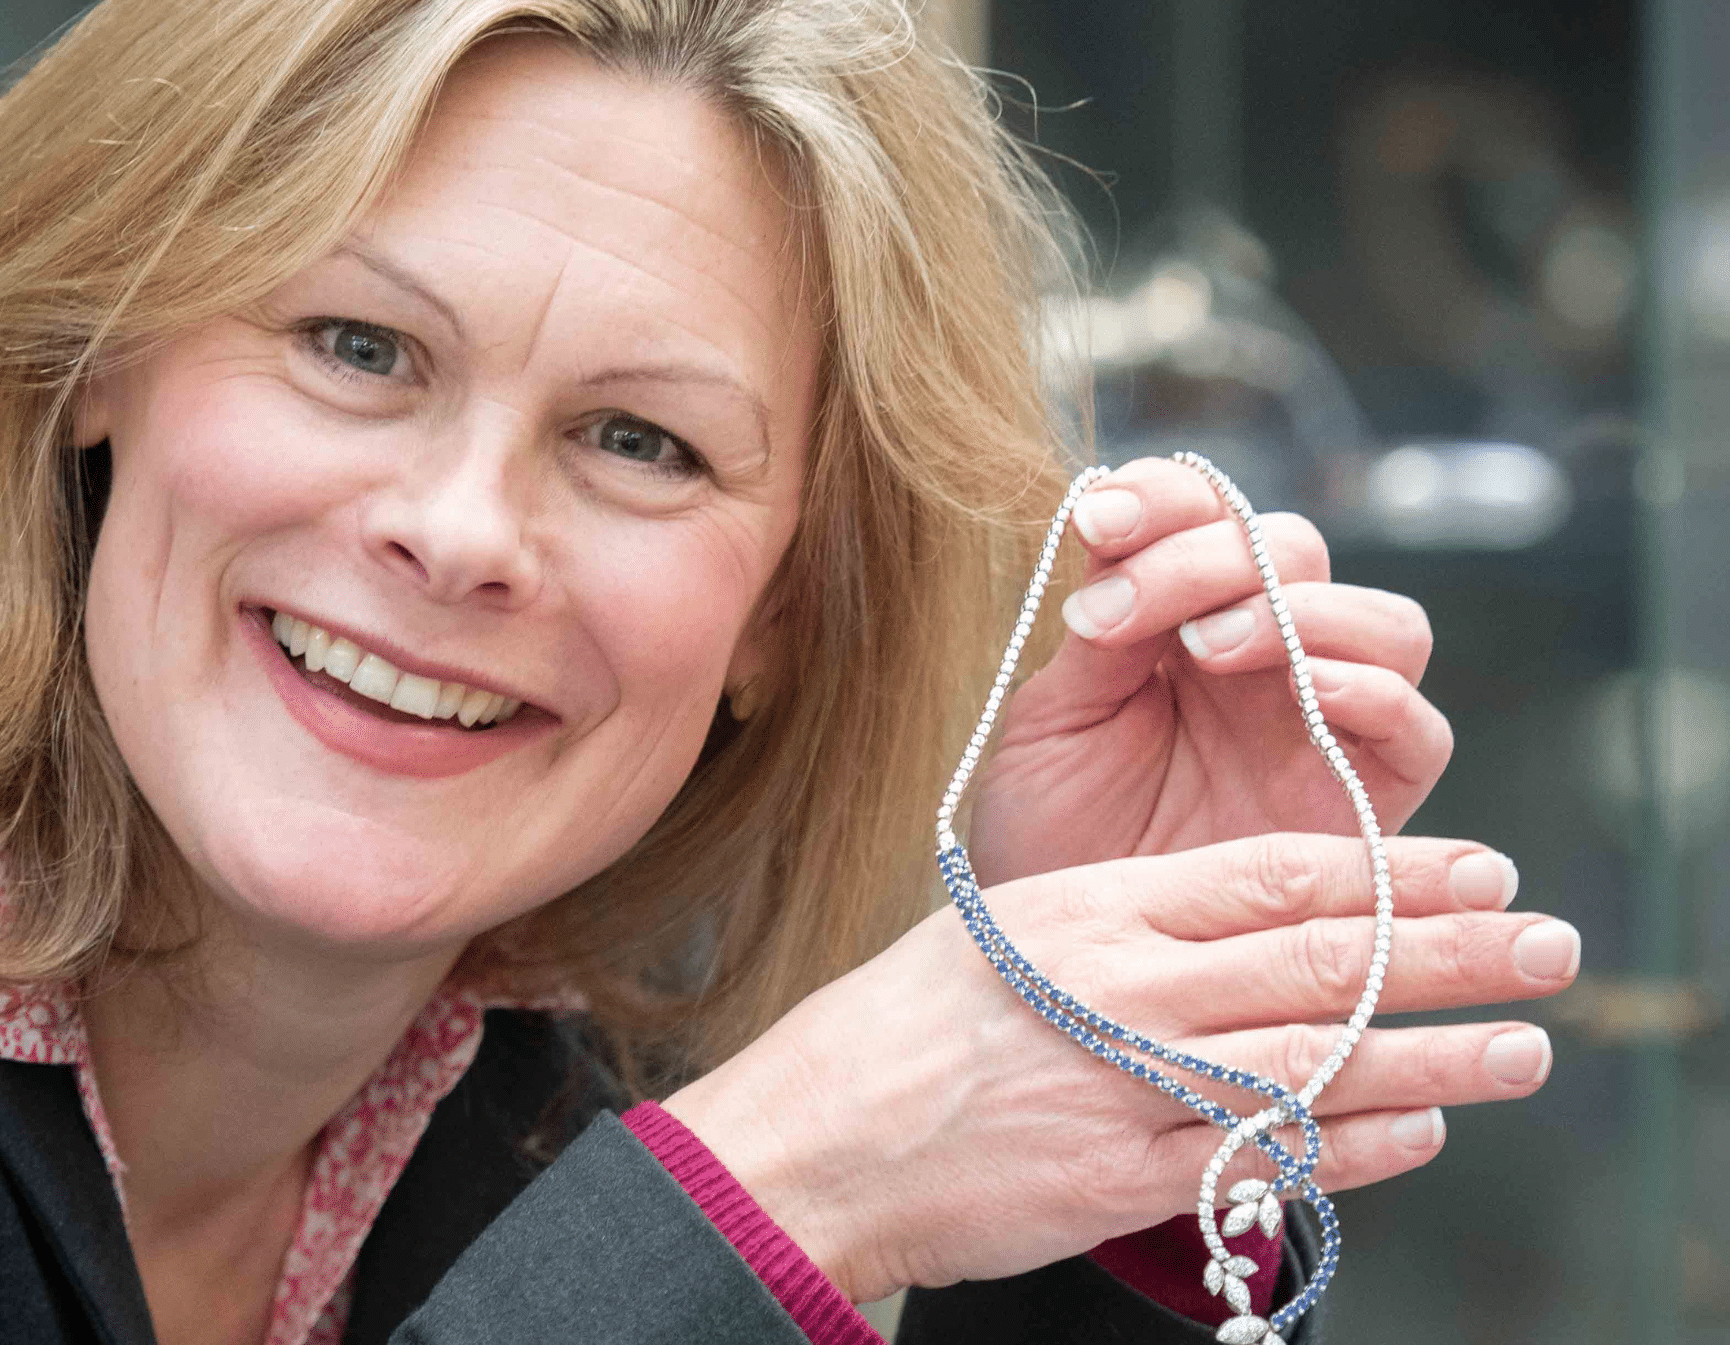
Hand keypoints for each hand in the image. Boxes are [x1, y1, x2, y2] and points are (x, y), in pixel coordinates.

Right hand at [664, 835, 1572, 1303]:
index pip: (1274, 877)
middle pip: (1319, 960)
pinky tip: (1420, 1134)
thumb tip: (1233, 917)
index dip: (1392, 870)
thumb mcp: (1004, 930)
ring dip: (1432, 1053)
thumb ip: (1122, 921)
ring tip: (1521, 1045)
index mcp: (1092, 910)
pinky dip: (1352, 1149)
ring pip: (1314, 1062)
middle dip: (1449, 948)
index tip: (1475, 865)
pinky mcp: (1119, 1179)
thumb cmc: (900, 1027)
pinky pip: (1260, 1162)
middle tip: (1547, 941)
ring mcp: (1125, 1087)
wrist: (814, 1139)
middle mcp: (1123, 989)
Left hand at [968, 458, 1452, 886]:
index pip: (1204, 515)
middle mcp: (1263, 664)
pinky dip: (1372, 690)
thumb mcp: (1052, 727)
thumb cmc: (1050, 847)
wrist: (1066, 976)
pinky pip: (1416, 729)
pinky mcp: (1370, 804)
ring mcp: (1323, 729)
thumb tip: (1115, 534)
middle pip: (1293, 550)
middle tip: (1127, 606)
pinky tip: (1303, 687)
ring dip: (1298, 611)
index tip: (1094, 522)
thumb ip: (1100, 637)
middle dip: (1211, 554)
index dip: (1162, 498)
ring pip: (1381, 622)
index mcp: (1178, 624)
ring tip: (1205, 644)